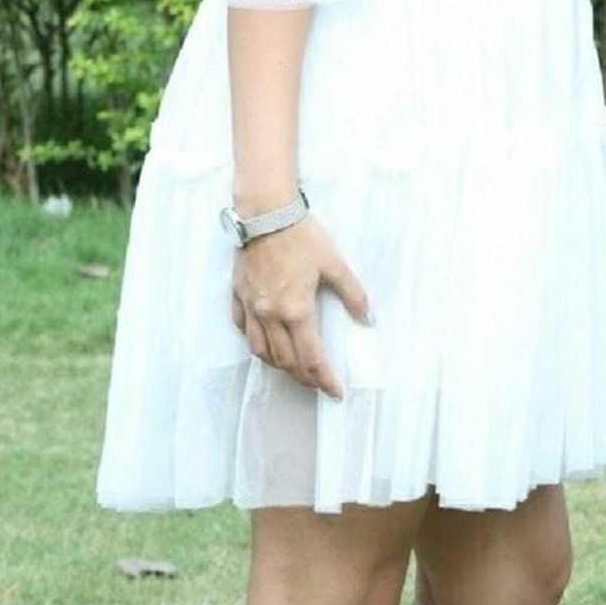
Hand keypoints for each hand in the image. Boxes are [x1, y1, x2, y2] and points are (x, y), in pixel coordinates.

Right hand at [231, 216, 369, 398]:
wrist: (265, 212)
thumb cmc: (301, 236)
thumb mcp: (334, 262)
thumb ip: (353, 293)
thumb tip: (368, 319)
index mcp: (296, 310)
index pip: (311, 358)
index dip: (325, 380)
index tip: (335, 392)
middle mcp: (270, 316)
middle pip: (285, 362)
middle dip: (304, 377)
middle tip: (318, 382)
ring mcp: (250, 307)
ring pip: (261, 352)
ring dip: (279, 365)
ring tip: (294, 368)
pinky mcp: (237, 295)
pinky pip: (243, 329)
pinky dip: (256, 342)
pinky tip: (265, 342)